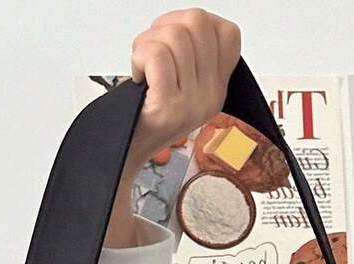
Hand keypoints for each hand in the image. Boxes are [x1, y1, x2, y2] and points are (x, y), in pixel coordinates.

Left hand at [125, 8, 240, 178]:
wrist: (125, 152)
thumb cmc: (145, 114)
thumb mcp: (180, 85)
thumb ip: (190, 54)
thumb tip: (181, 23)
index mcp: (217, 87)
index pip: (228, 33)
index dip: (195, 23)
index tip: (173, 41)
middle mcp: (210, 96)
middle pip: (199, 22)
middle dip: (167, 24)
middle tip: (152, 50)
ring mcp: (192, 103)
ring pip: (176, 35)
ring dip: (149, 41)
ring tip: (143, 65)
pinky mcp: (169, 107)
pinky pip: (157, 55)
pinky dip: (140, 55)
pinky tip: (138, 74)